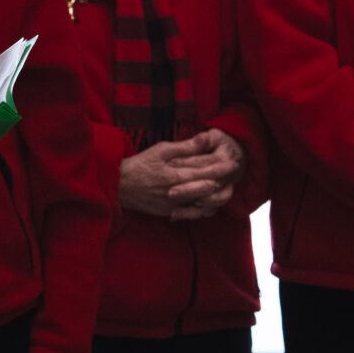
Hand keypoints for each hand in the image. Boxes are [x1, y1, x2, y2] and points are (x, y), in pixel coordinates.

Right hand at [118, 130, 244, 219]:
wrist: (119, 185)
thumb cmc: (140, 164)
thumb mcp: (161, 150)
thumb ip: (185, 147)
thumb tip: (205, 139)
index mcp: (175, 174)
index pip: (205, 171)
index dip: (222, 167)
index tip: (233, 162)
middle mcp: (177, 192)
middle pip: (208, 188)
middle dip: (223, 181)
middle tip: (234, 175)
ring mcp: (173, 205)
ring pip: (202, 204)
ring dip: (216, 196)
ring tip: (224, 188)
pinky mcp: (169, 212)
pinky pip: (192, 214)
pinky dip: (203, 208)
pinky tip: (208, 201)